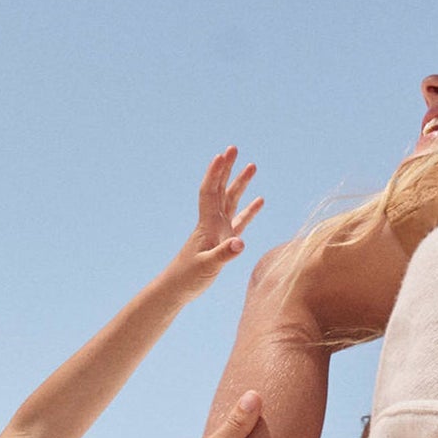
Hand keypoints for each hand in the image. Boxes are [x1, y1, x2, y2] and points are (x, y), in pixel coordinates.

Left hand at [170, 148, 263, 297]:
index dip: (215, 174)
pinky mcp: (224, 241)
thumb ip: (224, 255)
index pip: (210, 192)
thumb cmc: (188, 278)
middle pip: (220, 189)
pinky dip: (249, 209)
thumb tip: (240, 243)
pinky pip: (240, 220)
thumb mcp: (207, 267)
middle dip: (227, 169)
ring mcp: (218, 230)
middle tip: (233, 148)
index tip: (222, 155)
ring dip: (240, 184)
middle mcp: (212, 223)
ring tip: (252, 166)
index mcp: (207, 225)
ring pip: (231, 201)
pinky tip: (260, 200)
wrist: (178, 288)